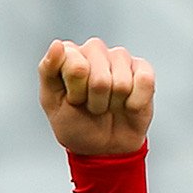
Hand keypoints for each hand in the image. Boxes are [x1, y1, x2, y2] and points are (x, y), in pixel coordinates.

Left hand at [38, 38, 153, 156]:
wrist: (101, 148)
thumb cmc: (74, 123)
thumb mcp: (51, 102)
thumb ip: (48, 71)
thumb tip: (57, 45)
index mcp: (69, 53)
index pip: (76, 66)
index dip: (76, 93)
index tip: (73, 100)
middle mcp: (95, 49)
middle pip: (100, 78)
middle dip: (94, 101)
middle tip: (90, 106)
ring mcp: (120, 58)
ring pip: (121, 83)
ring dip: (112, 104)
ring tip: (105, 106)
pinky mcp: (143, 71)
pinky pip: (144, 82)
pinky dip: (133, 104)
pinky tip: (127, 105)